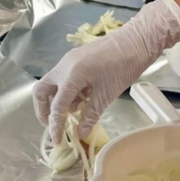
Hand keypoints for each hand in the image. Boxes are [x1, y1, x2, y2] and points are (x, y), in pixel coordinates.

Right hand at [33, 0, 179, 145]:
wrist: (138, 39)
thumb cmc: (124, 66)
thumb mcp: (107, 95)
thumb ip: (90, 115)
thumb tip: (81, 134)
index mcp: (70, 76)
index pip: (57, 107)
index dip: (56, 126)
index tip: (57, 141)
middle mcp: (64, 67)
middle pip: (41, 91)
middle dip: (44, 110)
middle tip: (53, 124)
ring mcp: (68, 61)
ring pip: (52, 85)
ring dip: (57, 101)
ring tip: (74, 112)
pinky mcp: (76, 59)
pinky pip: (63, 78)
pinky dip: (67, 92)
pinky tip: (83, 99)